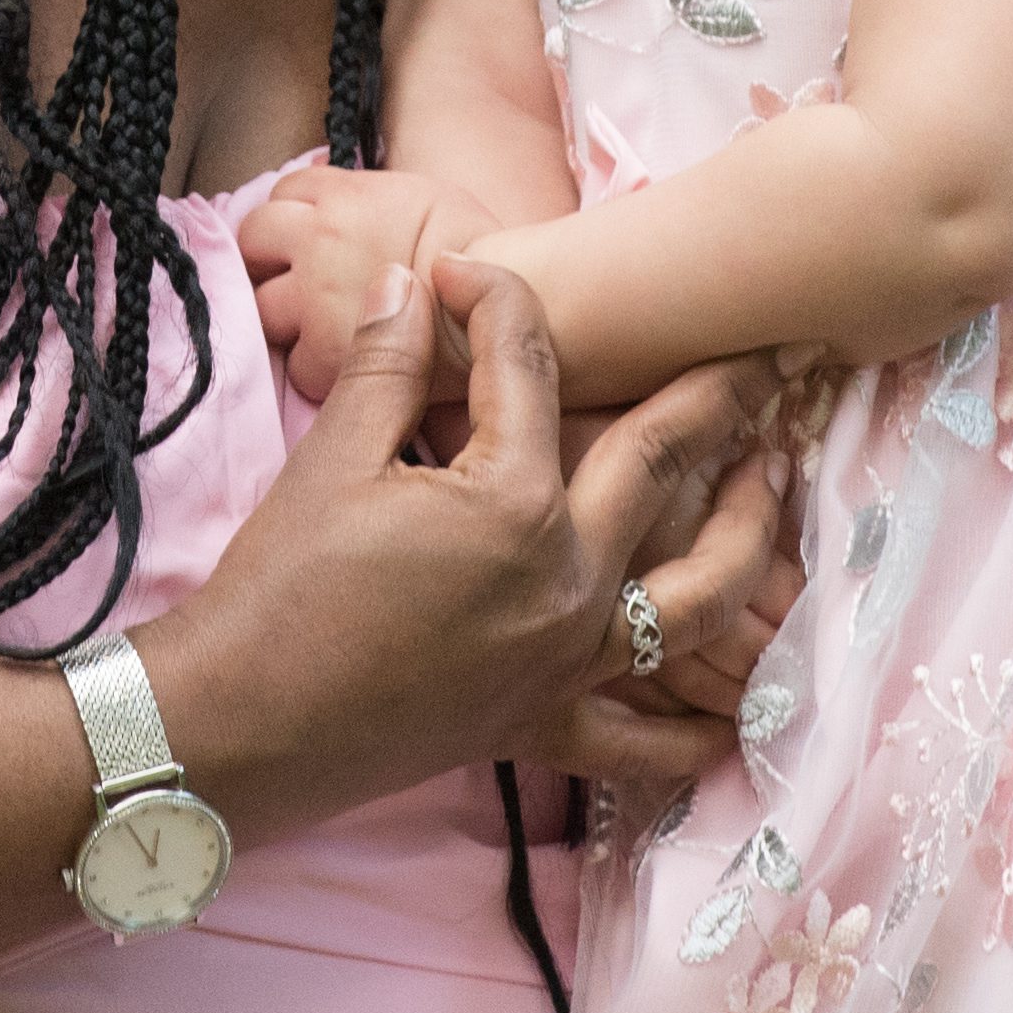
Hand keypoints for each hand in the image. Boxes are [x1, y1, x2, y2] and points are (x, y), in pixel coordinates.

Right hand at [140, 254, 788, 824]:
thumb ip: (386, 364)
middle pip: (661, 462)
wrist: (237, 726)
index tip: (463, 273)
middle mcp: (565, 581)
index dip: (495, 301)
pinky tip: (733, 720)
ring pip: (698, 594)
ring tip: (776, 480)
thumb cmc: (278, 589)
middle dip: (720, 394)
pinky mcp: (543, 724)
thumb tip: (405, 281)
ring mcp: (565, 660)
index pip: (529, 369)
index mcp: (513, 503)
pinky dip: (695, 731)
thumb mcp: (330, 458)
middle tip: (773, 351)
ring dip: (749, 531)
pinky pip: (646, 738)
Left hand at [237, 163, 486, 403]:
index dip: (296, 215)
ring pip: (263, 304)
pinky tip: (346, 363)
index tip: (308, 237)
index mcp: (344, 195)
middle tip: (295, 279)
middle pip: (255, 239)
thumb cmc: (478, 248)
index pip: (285, 192)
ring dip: (284, 313)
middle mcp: (319, 238)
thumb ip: (367, 200)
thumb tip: (334, 200)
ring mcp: (315, 298)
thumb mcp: (420, 195)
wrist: (513, 299)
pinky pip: (296, 363)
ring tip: (320, 324)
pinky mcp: (324, 354)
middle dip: (269, 258)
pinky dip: (314, 365)